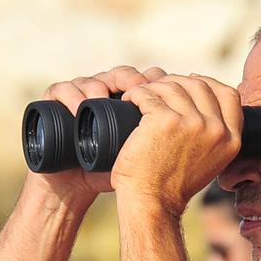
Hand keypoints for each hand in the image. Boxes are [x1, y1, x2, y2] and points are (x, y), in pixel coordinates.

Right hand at [30, 67, 167, 206]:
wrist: (73, 186)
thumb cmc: (108, 172)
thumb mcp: (141, 158)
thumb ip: (169, 148)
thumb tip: (207, 141)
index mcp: (125, 100)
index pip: (143, 80)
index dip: (155, 83)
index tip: (166, 95)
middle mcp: (103, 92)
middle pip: (119, 74)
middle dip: (130, 81)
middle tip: (138, 92)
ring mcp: (78, 94)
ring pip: (91, 80)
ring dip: (99, 87)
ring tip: (104, 101)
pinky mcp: (53, 102)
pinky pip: (61, 89)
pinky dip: (70, 95)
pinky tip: (79, 106)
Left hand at [108, 73, 245, 213]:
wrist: (153, 202)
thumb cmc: (174, 184)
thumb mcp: (210, 161)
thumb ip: (215, 137)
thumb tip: (207, 109)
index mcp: (231, 139)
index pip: (228, 94)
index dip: (208, 83)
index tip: (189, 83)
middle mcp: (216, 129)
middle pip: (199, 84)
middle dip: (175, 82)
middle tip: (157, 90)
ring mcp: (192, 123)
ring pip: (172, 86)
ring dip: (152, 87)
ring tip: (139, 97)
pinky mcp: (165, 120)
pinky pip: (148, 93)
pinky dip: (136, 93)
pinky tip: (130, 100)